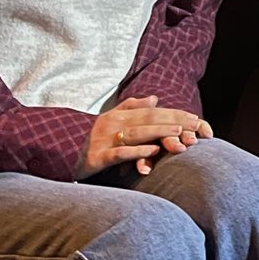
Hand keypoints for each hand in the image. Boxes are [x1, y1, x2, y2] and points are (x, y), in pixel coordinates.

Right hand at [82, 95, 210, 176]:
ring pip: (136, 133)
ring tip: (178, 132)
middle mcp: (111, 124)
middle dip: (173, 121)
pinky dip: (138, 151)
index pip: (151, 112)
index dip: (173, 113)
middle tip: (194, 125)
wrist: (64, 161)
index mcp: (117, 115)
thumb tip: (155, 98)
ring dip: (159, 132)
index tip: (195, 118)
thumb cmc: (93, 143)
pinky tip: (154, 150)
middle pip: (147, 120)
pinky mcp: (97, 157)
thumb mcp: (110, 121)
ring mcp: (103, 140)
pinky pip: (120, 153)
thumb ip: (131, 108)